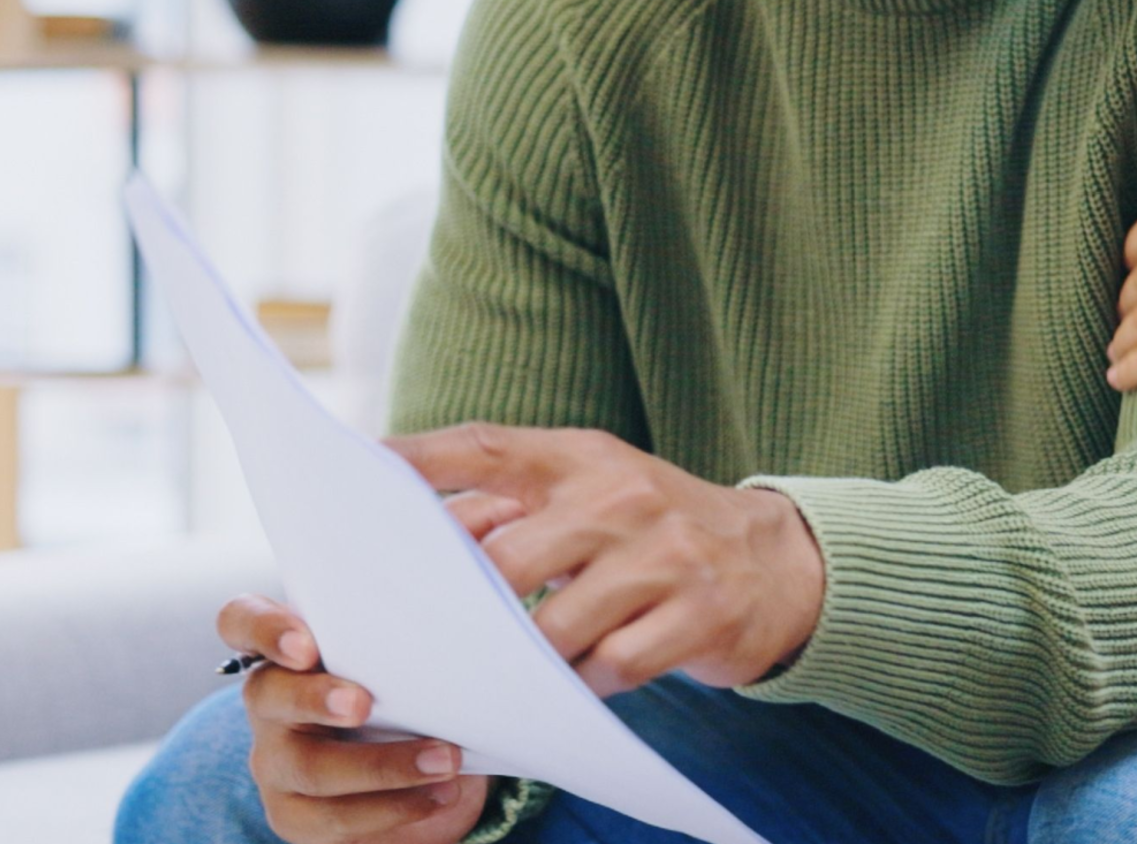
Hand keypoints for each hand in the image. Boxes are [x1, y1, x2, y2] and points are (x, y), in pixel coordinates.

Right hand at [219, 594, 486, 843]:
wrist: (414, 760)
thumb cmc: (409, 679)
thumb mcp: (407, 642)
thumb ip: (412, 612)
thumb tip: (470, 555)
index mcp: (287, 646)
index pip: (242, 621)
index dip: (264, 629)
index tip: (305, 643)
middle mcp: (270, 700)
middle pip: (269, 696)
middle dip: (317, 699)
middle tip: (365, 703)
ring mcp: (277, 760)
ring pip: (310, 768)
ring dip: (382, 765)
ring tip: (446, 759)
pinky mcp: (295, 814)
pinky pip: (333, 819)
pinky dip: (393, 808)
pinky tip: (440, 795)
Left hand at [386, 423, 823, 697]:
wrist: (780, 562)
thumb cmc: (657, 533)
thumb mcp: (598, 494)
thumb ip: (520, 505)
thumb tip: (414, 539)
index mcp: (586, 458)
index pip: (485, 447)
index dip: (414, 462)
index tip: (355, 476)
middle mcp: (624, 496)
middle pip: (505, 558)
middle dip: (458, 608)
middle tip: (420, 643)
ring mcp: (667, 555)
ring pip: (553, 626)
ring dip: (519, 662)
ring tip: (499, 676)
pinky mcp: (699, 614)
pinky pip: (610, 669)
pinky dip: (580, 687)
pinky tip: (573, 688)